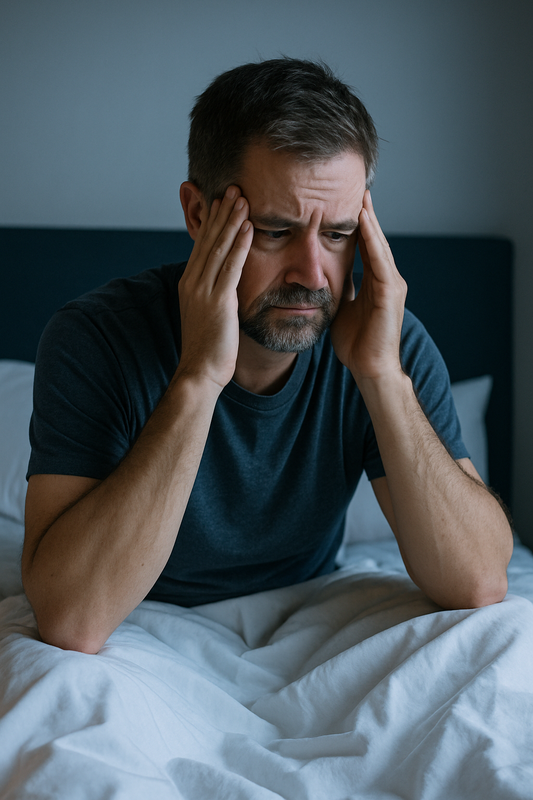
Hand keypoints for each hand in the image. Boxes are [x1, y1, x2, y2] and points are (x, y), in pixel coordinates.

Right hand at [177, 186, 253, 391]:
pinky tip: (249, 227)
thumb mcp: (209, 315)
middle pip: (208, 239)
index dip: (213, 221)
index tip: (222, 200)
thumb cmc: (209, 349)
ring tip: (242, 198)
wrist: (200, 372)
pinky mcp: (217, 302)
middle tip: (233, 187)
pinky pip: (230, 267)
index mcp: (190, 284)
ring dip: (231, 221)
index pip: (202, 245)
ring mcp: (203, 291)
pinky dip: (240, 245)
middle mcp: (193, 282)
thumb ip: (215, 295)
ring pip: (218, 247)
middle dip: (221, 212)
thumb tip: (226, 285)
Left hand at [330, 191, 406, 383]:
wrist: (369, 368)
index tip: (346, 203)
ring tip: (362, 197)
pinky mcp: (390, 293)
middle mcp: (387, 280)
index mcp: (376, 283)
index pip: (366, 247)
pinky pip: (380, 260)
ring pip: (379, 245)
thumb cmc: (356, 344)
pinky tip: (364, 222)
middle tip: (359, 188)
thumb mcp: (343, 309)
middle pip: (375, 241)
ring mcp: (391, 285)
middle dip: (367, 216)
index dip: (358, 226)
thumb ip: (340, 290)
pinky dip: (372, 240)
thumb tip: (325, 278)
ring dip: (370, 220)